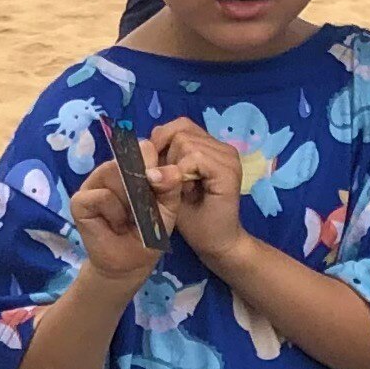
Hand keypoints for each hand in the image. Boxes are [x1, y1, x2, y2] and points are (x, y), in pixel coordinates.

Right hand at [66, 161, 165, 287]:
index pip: (144, 148)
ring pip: (115, 174)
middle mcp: (111, 171)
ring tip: (128, 220)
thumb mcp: (168, 208)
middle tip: (144, 211)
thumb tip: (157, 171)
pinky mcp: (79, 200)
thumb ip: (170, 185)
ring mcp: (93, 183)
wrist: (131, 263)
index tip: (159, 187)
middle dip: (142, 187)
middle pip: (128, 159)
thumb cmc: (149, 233)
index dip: (153, 164)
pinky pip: (102, 196)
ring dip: (129, 202)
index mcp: (133, 168)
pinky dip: (114, 213)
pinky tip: (115, 226)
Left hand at [148, 118, 248, 262]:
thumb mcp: (170, 182)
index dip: (161, 141)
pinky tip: (184, 190)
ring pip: (185, 142)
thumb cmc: (191, 215)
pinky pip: (195, 157)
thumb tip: (142, 141)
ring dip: (174, 166)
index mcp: (209, 146)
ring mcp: (227, 156)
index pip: (180, 126)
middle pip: (180, 130)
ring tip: (180, 189)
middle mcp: (221, 146)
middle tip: (170, 183)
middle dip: (166, 155)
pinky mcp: (227, 170)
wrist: (214, 242)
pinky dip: (181, 172)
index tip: (154, 167)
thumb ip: (161, 160)